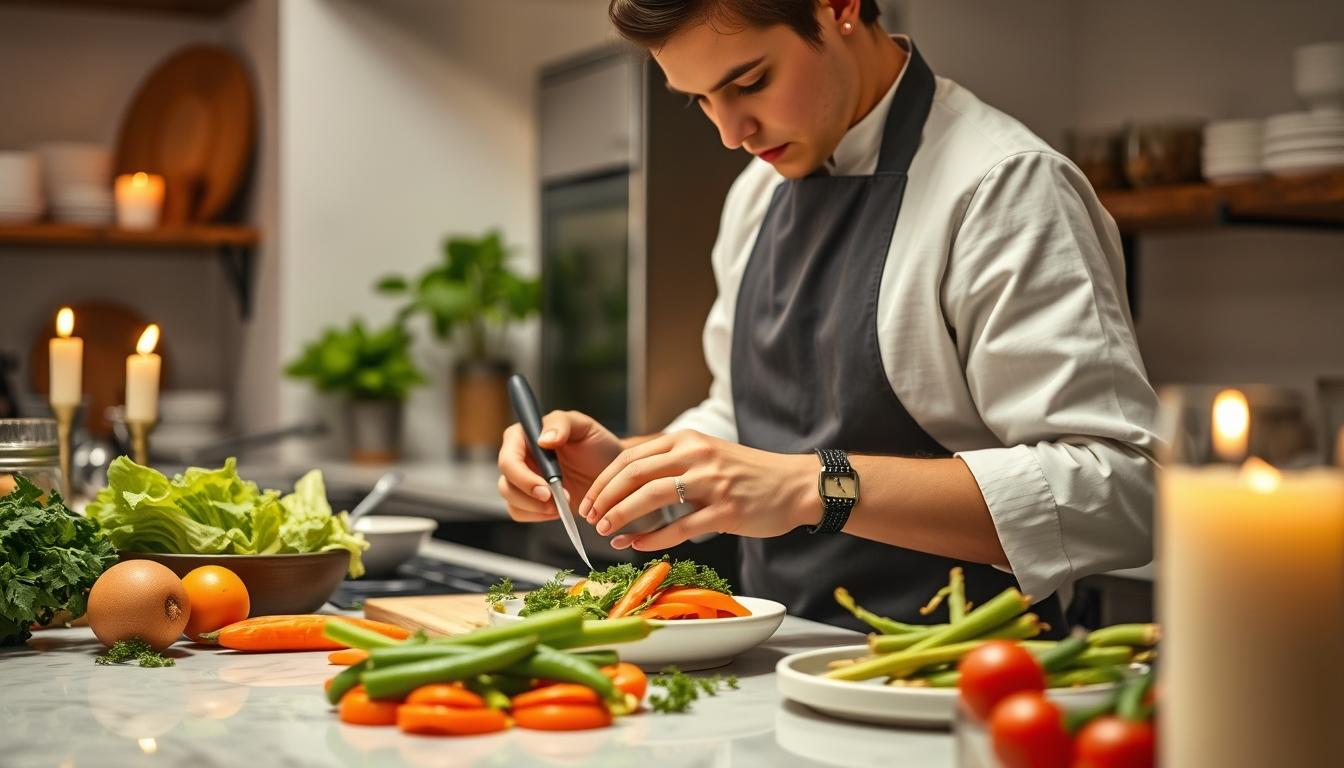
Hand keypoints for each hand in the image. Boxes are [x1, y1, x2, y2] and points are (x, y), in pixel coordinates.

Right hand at [497, 410, 622, 522]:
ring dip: (534, 508)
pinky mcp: (529, 499)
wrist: (610, 471)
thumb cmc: (597, 445)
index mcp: (525, 436)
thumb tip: (542, 439)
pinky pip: (518, 512)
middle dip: (529, 496)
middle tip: (556, 502)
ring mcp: (523, 480)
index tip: (546, 489)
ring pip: (510, 499)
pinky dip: (536, 516)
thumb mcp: (584, 426)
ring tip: (560, 506)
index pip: (509, 457)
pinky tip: (556, 510)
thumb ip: (562, 424)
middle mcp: (519, 457)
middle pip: (506, 481)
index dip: (522, 476)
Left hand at [580, 430, 815, 550]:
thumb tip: (629, 483)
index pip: (631, 457)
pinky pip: (681, 527)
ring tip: (607, 533)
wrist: (795, 484)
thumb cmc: (747, 474)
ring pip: (653, 498)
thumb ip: (672, 462)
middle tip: (590, 518)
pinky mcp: (726, 510)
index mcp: (687, 440)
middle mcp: (697, 456)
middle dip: (606, 499)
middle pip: (635, 474)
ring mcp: (712, 483)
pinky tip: (637, 546)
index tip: (589, 499)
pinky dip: (653, 538)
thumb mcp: (707, 454)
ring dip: (623, 516)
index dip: (604, 480)